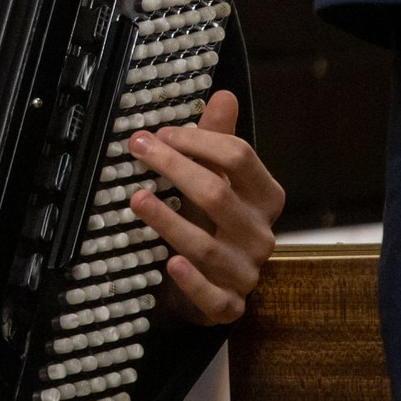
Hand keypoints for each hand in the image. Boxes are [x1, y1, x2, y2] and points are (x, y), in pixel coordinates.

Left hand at [128, 89, 284, 325]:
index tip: (158, 132)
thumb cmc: (208, 220)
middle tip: (137, 149)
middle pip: (219, 195)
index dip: (197, 140)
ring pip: (209, 246)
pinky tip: (171, 263)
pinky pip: (214, 297)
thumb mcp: (215, 178)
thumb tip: (223, 94)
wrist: (206, 280)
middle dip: (174, 169)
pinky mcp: (227, 307)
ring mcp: (245, 273)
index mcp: (264, 197)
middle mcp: (260, 234)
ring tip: (136, 199)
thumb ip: (217, 140)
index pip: (239, 158)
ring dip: (169, 221)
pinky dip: (192, 281)